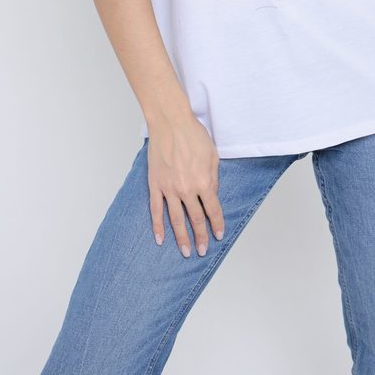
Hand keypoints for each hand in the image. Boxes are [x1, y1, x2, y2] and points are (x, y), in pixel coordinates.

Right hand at [147, 115, 225, 257]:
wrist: (171, 122)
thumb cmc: (193, 135)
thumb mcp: (212, 156)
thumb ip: (213, 178)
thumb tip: (212, 194)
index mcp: (204, 182)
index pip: (212, 210)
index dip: (217, 224)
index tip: (218, 235)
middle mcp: (187, 189)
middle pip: (195, 219)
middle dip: (200, 237)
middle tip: (203, 251)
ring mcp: (169, 188)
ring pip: (176, 219)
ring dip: (181, 238)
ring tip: (185, 251)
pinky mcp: (155, 184)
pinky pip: (156, 210)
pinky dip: (157, 226)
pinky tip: (160, 239)